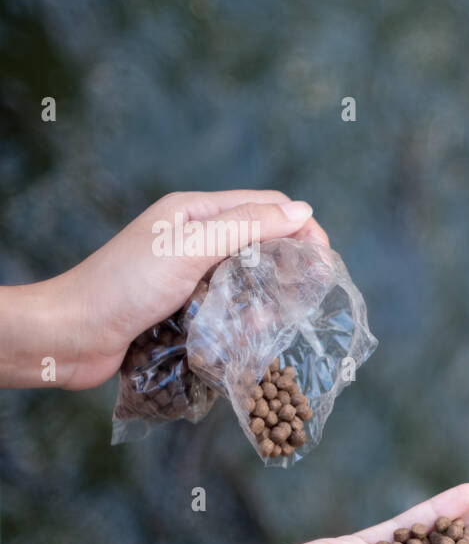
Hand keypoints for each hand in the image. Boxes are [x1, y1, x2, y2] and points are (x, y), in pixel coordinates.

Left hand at [0, 190, 329, 388]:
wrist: (70, 335)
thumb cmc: (124, 285)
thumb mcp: (190, 247)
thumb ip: (247, 226)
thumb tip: (303, 212)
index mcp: (195, 211)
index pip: (267, 206)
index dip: (301, 228)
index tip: (324, 262)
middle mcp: (195, 238)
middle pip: (262, 242)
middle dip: (289, 265)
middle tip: (308, 295)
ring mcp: (189, 274)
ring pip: (249, 279)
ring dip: (268, 298)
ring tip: (278, 321)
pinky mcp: (185, 308)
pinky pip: (230, 309)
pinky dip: (246, 321)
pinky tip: (251, 337)